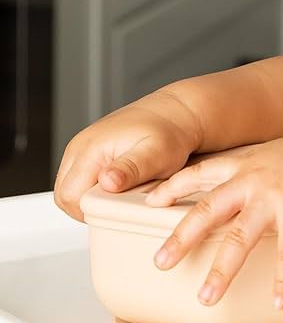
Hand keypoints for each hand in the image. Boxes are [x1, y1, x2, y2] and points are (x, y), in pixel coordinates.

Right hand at [54, 90, 200, 220]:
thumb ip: (131, 169)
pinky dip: (96, 188)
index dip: (90, 210)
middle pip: (65, 194)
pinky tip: (119, 186)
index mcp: (90, 148)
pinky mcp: (90, 151)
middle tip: (120, 205)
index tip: (117, 209)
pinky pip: (82, 179)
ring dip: (92, 198)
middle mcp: (80, 146)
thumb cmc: (171, 132)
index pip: (69, 196)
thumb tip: (106, 181)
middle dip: (89, 207)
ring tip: (122, 194)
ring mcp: (83, 148)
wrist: (177, 112)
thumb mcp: (157, 154)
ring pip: (71, 188)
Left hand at [145, 130, 282, 310]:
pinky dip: (282, 281)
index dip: (173, 187)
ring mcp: (278, 199)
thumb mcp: (280, 154)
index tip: (151, 202)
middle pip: (208, 210)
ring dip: (221, 271)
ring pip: (239, 239)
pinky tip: (278, 302)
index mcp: (249, 162)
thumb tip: (234, 189)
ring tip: (206, 298)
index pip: (201, 172)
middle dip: (180, 237)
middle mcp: (257, 179)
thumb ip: (255, 170)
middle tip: (160, 262)